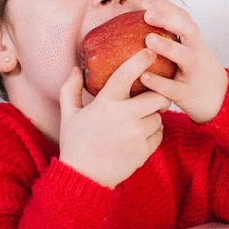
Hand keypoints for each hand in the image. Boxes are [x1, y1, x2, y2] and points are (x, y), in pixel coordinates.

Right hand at [58, 48, 171, 188]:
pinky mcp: (145, 150)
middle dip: (159, 93)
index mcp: (105, 104)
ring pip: (159, 116)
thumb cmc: (75, 144)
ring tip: (140, 119)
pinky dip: (154, 132)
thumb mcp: (69, 115)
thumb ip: (71, 89)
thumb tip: (76, 68)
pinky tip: (140, 134)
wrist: (84, 177)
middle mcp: (124, 117)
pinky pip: (160, 133)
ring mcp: (136, 135)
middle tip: (153, 94)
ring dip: (154, 115)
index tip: (149, 51)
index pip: (125, 75)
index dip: (140, 60)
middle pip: (157, 96)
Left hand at [138, 0, 228, 124]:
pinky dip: (160, 82)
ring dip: (168, 47)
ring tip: (148, 40)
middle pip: (189, 31)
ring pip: (185, 57)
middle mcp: (198, 54)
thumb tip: (141, 23)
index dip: (166, 8)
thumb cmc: (197, 73)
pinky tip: (144, 76)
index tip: (146, 4)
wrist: (222, 101)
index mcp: (195, 42)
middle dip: (169, 20)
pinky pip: (174, 88)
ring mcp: (194, 74)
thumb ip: (174, 38)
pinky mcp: (189, 95)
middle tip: (147, 15)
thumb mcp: (192, 52)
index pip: (184, 17)